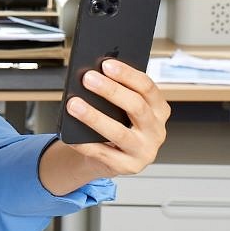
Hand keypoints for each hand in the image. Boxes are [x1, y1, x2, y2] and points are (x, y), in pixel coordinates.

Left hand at [40, 59, 168, 192]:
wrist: (111, 157)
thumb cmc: (117, 123)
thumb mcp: (122, 108)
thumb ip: (117, 93)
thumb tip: (93, 76)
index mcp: (159, 110)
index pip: (147, 88)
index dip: (127, 74)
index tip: (106, 64)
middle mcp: (156, 131)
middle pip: (136, 107)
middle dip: (111, 90)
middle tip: (87, 78)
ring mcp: (144, 151)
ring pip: (119, 132)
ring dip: (94, 117)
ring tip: (74, 104)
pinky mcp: (128, 167)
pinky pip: (103, 154)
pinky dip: (84, 143)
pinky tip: (70, 134)